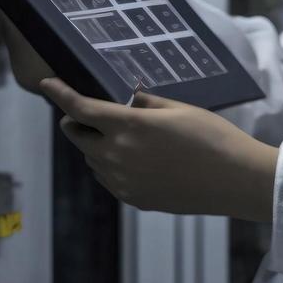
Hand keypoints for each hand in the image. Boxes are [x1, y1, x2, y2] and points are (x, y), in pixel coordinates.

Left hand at [39, 77, 277, 222]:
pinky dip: (109, 164)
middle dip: (76, 120)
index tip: (47, 83)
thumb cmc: (211, 137)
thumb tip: (125, 95)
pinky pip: (107, 178)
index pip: (79, 108)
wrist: (234, 180)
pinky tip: (136, 157)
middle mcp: (118, 155)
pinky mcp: (134, 198)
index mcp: (129, 126)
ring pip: (90, 158)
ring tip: (125, 134)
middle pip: (76, 135)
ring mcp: (123, 181)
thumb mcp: (178, 108)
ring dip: (95, 143)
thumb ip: (144, 101)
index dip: (59, 93)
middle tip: (91, 110)